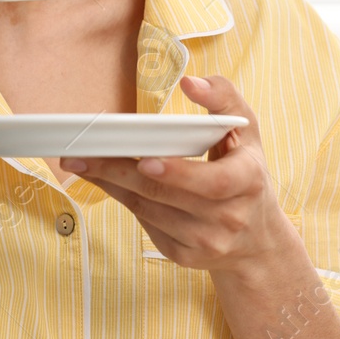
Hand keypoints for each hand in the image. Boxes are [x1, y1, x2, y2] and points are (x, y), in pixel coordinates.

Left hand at [60, 74, 293, 273]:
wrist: (259, 238)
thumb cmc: (246, 171)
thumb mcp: (246, 129)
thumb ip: (223, 97)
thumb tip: (191, 82)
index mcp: (248, 181)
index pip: (213, 182)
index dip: (178, 172)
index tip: (146, 160)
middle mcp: (229, 217)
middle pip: (164, 194)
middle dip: (118, 172)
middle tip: (80, 155)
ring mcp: (207, 242)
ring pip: (147, 210)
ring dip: (111, 184)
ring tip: (83, 163)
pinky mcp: (185, 256)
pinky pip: (146, 225)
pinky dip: (124, 200)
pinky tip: (107, 182)